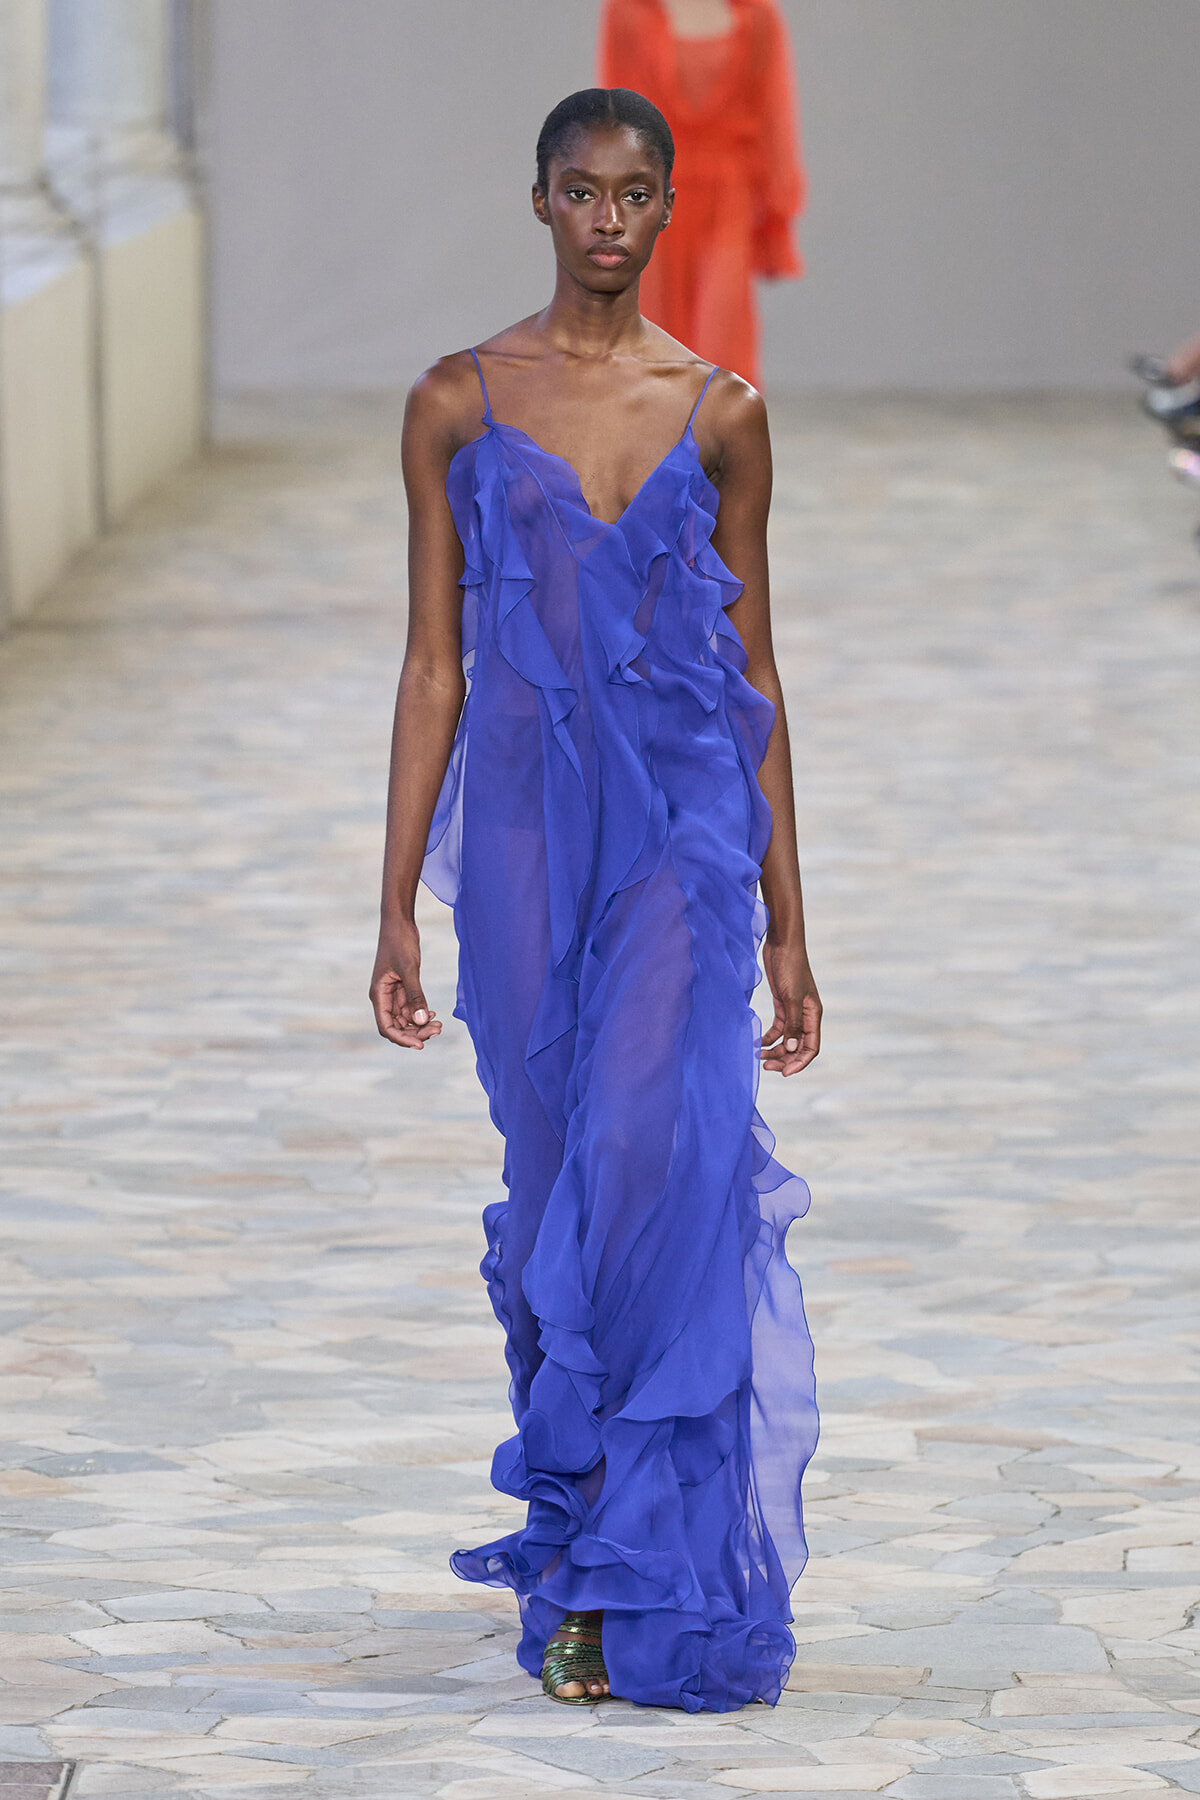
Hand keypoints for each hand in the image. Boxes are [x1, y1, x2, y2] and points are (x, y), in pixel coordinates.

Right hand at [370, 919, 441, 1049]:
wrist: (399, 922)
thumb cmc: (400, 942)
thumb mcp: (409, 969)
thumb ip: (415, 995)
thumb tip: (421, 1020)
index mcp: (378, 995)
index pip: (387, 1027)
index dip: (402, 1039)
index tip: (421, 1044)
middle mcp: (384, 997)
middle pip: (397, 1026)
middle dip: (416, 1032)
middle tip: (437, 1030)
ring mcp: (393, 993)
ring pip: (405, 1018)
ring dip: (420, 1024)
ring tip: (439, 1024)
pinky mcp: (402, 987)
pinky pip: (411, 1007)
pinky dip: (421, 1013)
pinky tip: (435, 1014)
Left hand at [760, 937, 820, 1075]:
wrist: (781, 944)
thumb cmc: (790, 967)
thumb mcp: (790, 996)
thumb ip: (792, 1023)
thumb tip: (793, 1048)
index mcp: (813, 1014)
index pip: (811, 1047)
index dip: (799, 1062)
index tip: (784, 1073)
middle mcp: (806, 1015)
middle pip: (798, 1046)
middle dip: (784, 1058)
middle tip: (766, 1066)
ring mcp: (794, 1010)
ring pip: (787, 1039)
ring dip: (775, 1049)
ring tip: (759, 1056)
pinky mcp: (782, 1004)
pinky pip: (778, 1028)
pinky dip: (768, 1037)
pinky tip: (757, 1042)